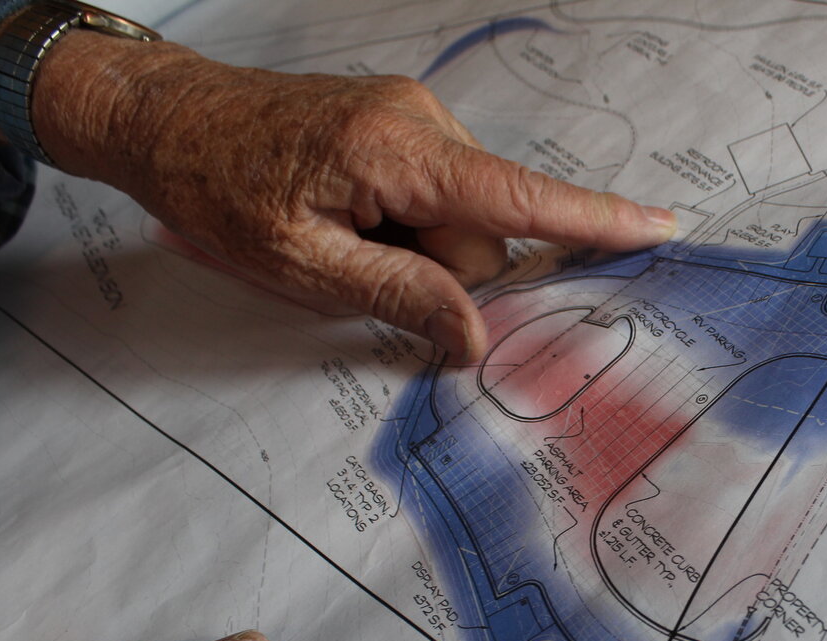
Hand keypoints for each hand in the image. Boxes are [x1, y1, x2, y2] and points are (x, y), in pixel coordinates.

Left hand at [23, 32, 675, 361]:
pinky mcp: (402, 130)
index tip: (661, 227)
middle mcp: (422, 124)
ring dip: (414, 251)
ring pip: (461, 222)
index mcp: (400, 153)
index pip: (517, 199)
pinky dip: (406, 227)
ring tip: (338, 238)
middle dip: (437, 270)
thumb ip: (400, 297)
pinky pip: (438, 199)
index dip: (595, 221)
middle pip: (483, 233)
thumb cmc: (219, 186)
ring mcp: (414, 121)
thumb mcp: (302, 266)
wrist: (165, 118)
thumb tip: (477, 337)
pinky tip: (351, 221)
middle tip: (355, 267)